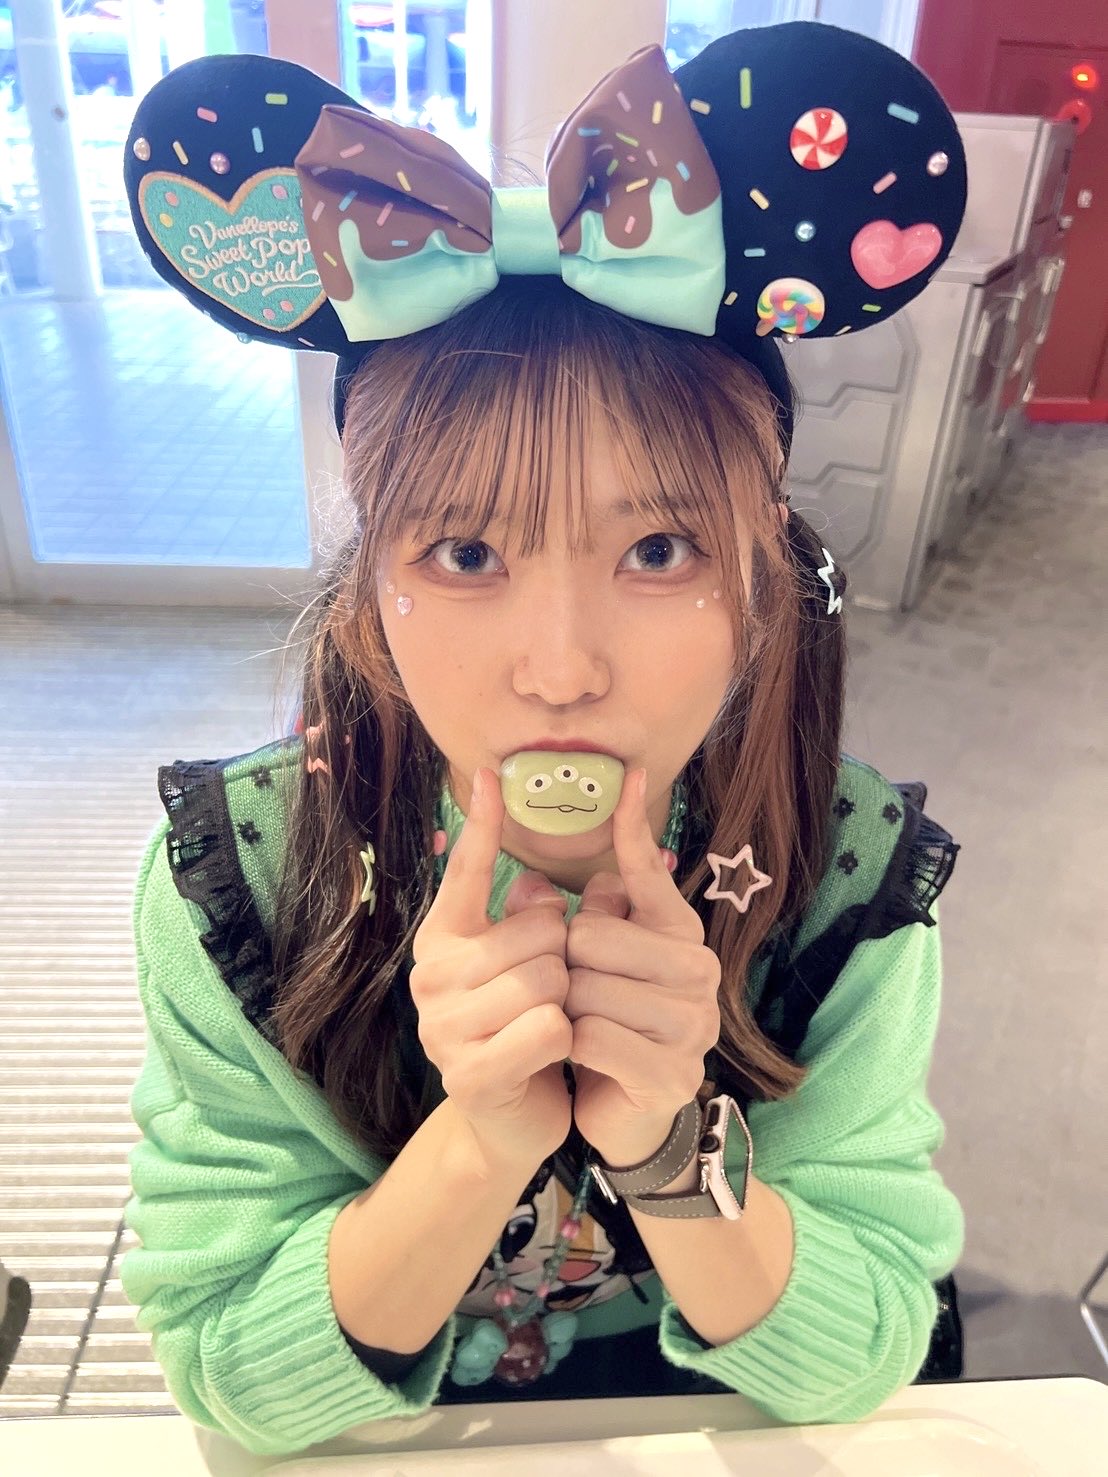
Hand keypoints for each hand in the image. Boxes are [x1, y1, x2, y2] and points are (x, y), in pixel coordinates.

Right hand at [410, 769, 573, 1173]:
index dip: (484, 822)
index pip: (466, 869)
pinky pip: (549, 1030)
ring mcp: (442, 1027)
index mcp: (445, 936)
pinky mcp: (469, 1073)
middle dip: (565, 961)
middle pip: (540, 933)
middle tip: (550, 991)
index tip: (495, 771)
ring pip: (549, 981)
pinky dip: (563, 1041)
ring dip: (567, 1003)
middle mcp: (431, 974)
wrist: (510, 1116)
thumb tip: (544, 882)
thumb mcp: (531, 962)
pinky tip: (548, 1054)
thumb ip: (535, 915)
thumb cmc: (523, 1024)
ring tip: (548, 1022)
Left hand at [565, 770, 721, 1167]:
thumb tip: (548, 866)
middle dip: (564, 965)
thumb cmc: (607, 1017)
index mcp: (679, 932)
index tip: (629, 770)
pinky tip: (578, 1052)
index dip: (631, 826)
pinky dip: (573, 1045)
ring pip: (588, 990)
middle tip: (573, 990)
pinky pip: (593, 1038)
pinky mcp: (671, 1074)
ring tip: (578, 1022)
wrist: (622, 1108)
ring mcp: (692, 1026)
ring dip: (567, 1009)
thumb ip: (584, 907)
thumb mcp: (596, 956)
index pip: (648, 872)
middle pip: (593, 938)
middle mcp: (698, 972)